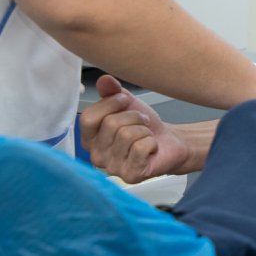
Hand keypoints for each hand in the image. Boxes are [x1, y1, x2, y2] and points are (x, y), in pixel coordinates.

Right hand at [80, 74, 195, 181]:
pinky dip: (151, 142)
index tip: (125, 101)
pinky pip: (141, 148)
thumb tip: (104, 80)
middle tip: (142, 123)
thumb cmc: (143, 125)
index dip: (110, 104)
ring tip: (146, 135)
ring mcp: (112, 168)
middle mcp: (96, 156)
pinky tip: (150, 148)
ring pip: (127, 135)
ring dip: (144, 129)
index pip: (88, 118)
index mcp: (89, 139)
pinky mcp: (130, 175)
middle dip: (133, 117)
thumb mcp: (125, 103)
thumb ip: (111, 91)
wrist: (167, 141)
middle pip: (110, 125)